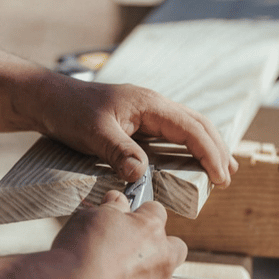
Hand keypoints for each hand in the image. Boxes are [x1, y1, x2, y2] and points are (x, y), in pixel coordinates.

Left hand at [38, 76, 238, 185]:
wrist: (49, 99)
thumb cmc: (70, 112)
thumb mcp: (93, 134)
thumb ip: (119, 152)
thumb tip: (141, 175)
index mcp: (150, 104)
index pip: (191, 128)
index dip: (209, 153)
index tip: (221, 177)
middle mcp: (154, 105)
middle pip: (198, 124)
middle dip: (217, 150)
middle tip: (228, 178)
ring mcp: (148, 112)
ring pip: (188, 126)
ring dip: (207, 147)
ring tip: (223, 169)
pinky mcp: (139, 121)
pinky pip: (173, 132)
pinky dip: (189, 146)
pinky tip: (192, 159)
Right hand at [50, 190, 187, 278]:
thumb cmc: (78, 252)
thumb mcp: (91, 217)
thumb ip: (112, 207)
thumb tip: (118, 199)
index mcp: (151, 230)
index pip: (157, 212)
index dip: (142, 214)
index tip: (129, 219)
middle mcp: (162, 261)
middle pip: (176, 249)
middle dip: (160, 248)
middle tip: (132, 252)